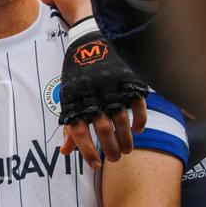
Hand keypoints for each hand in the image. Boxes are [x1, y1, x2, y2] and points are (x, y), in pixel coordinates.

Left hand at [58, 18, 147, 168]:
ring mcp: (111, 87)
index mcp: (74, 99)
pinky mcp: (128, 80)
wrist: (90, 41)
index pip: (78, 131)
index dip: (86, 151)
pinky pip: (137, 106)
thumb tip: (65, 152)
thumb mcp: (68, 97)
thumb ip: (70, 124)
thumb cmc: (78, 76)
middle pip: (102, 128)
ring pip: (121, 120)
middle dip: (110, 148)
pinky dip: (139, 121)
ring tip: (127, 151)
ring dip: (125, 140)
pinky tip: (138, 131)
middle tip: (115, 159)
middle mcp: (92, 94)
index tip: (95, 165)